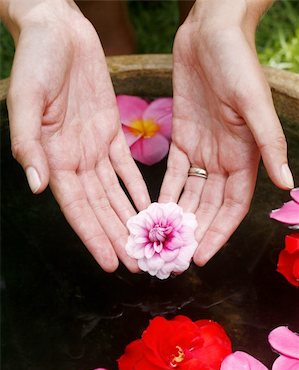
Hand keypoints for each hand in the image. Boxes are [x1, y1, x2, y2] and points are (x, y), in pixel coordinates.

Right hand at [4, 0, 149, 271]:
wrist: (58, 29)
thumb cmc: (36, 60)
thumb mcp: (26, 98)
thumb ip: (28, 142)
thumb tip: (37, 185)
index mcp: (53, 157)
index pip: (76, 208)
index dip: (93, 236)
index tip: (109, 263)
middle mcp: (74, 159)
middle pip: (100, 208)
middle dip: (117, 237)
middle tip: (138, 264)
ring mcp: (93, 147)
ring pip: (115, 193)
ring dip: (129, 218)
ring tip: (147, 243)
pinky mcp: (110, 132)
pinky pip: (126, 167)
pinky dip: (136, 187)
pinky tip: (148, 206)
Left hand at [159, 0, 293, 265]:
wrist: (210, 33)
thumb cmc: (238, 64)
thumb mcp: (255, 104)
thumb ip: (268, 143)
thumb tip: (288, 183)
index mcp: (244, 157)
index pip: (232, 207)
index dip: (218, 233)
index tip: (200, 257)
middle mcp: (223, 160)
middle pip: (208, 207)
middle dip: (194, 232)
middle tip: (174, 258)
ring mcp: (202, 151)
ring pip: (189, 194)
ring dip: (177, 218)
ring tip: (160, 242)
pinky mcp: (181, 139)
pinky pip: (172, 173)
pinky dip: (164, 193)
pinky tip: (151, 212)